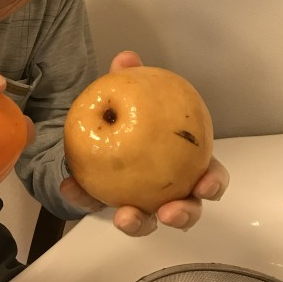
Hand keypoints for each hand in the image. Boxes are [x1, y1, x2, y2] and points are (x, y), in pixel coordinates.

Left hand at [60, 51, 229, 236]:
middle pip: (185, 211)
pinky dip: (82, 197)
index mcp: (185, 163)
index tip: (205, 185)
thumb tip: (127, 58)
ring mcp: (138, 201)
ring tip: (125, 217)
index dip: (213, 184)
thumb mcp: (129, 94)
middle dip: (182, 215)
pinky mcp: (105, 203)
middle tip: (168, 212)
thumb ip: (130, 79)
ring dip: (137, 223)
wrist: (94, 128)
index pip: (209, 177)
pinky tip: (69, 187)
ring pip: (145, 222)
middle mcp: (168, 189)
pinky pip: (95, 205)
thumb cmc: (129, 115)